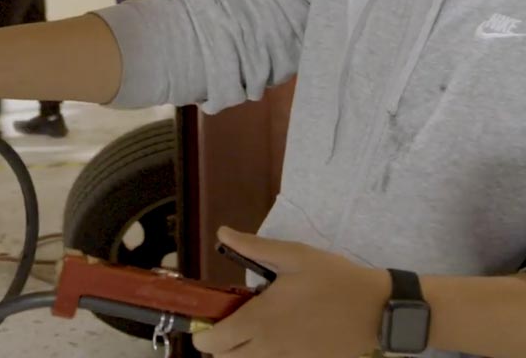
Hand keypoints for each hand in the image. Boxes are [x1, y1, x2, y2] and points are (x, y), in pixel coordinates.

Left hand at [193, 227, 389, 357]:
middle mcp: (269, 349)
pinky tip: (274, 338)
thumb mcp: (292, 254)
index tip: (204, 320)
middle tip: (225, 321)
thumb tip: (222, 232)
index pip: (216, 344)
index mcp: (260, 320)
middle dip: (218, 347)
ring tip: (248, 329)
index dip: (202, 336)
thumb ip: (252, 246)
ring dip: (240, 354)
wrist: (377, 309)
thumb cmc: (332, 278)